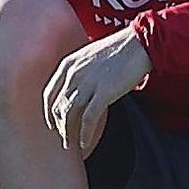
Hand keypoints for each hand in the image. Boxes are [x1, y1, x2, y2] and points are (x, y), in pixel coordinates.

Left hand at [42, 30, 149, 154]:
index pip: (49, 94)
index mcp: (67, 65)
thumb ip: (78, 71)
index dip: (48, 112)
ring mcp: (88, 84)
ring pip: (69, 115)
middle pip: (58, 107)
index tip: (51, 124)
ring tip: (71, 145)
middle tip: (63, 138)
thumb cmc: (118, 49)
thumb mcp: (89, 56)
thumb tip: (76, 90)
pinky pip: (88, 119)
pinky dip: (84, 133)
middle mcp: (73, 74)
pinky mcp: (104, 93)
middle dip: (59, 125)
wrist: (140, 43)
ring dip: (68, 133)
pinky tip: (84, 143)